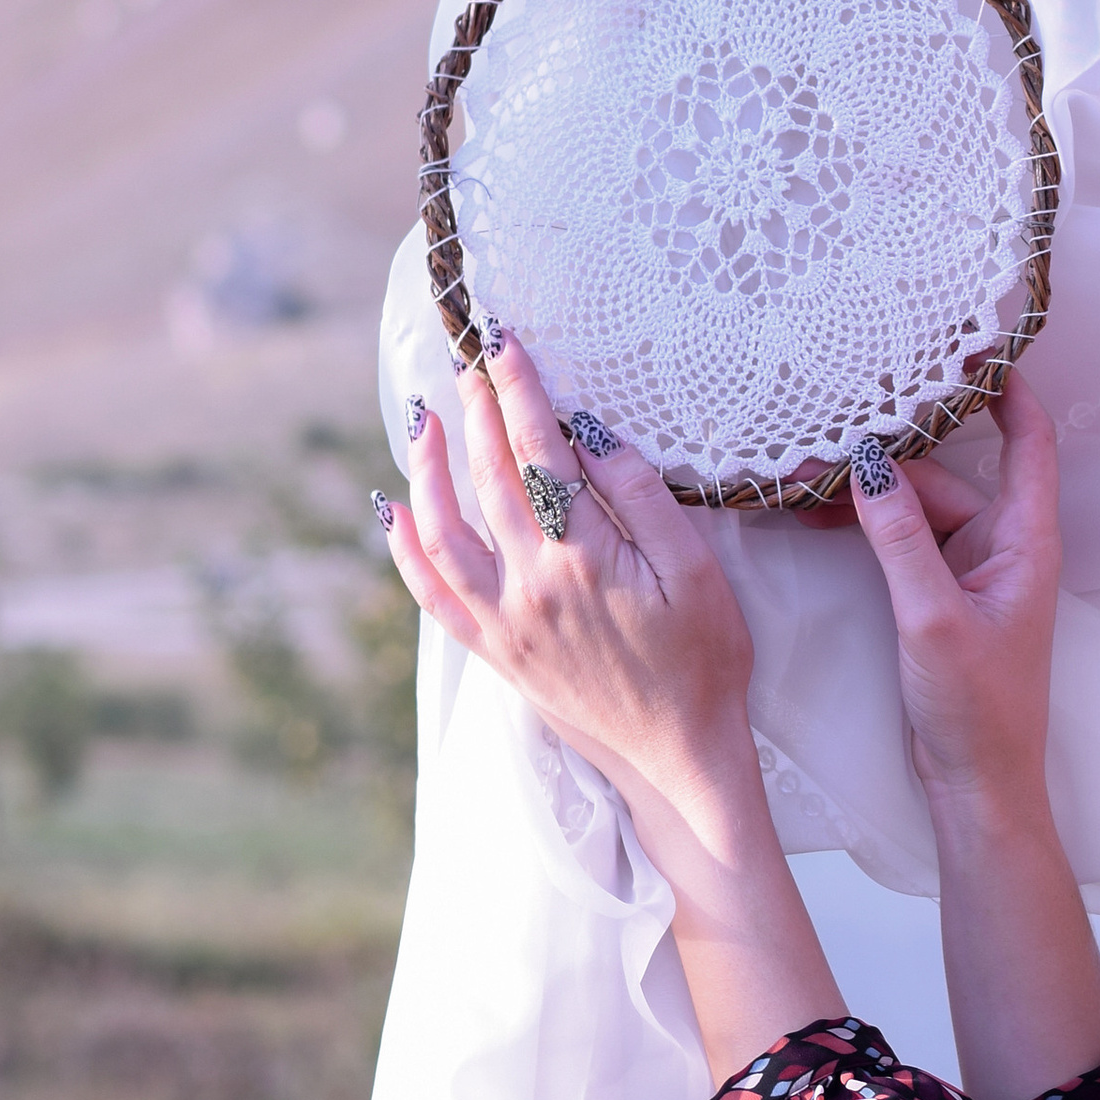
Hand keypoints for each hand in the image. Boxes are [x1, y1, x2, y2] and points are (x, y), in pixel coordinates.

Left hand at [380, 331, 757, 807]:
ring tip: (426, 421)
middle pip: (490, 478)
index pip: (541, 453)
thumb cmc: (704, 661)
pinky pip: (433, 596)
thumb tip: (592, 437)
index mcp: (584, 558)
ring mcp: (505, 621)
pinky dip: (407, 551)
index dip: (520, 392)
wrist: (680, 756)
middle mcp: (531, 586)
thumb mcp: (697, 572)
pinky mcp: (495, 651)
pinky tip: (395, 513)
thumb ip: (643, 499)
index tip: (504, 343)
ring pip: (444, 532)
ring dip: (428, 471)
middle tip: (468, 361)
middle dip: (478, 411)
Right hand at [842, 378, 1062, 819]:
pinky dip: (860, 524)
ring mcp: (969, 568)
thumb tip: (869, 464)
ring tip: (799, 476)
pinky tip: (810, 516)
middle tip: (819, 435)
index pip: (1030, 442)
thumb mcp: (933, 618)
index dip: (1008, 389)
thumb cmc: (977, 709)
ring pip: (912, 506)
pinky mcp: (938, 593)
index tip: (972, 345)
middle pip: (945, 473)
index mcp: (1025, 541)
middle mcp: (1002, 544)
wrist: (975, 785)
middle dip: (885, 454)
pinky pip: (898, 538)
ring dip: (862, 492)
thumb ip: (901, 538)